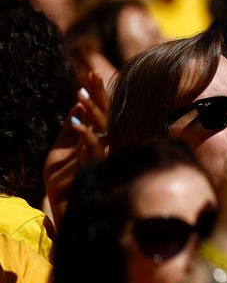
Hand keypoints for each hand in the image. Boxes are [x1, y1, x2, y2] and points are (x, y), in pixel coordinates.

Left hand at [44, 73, 108, 228]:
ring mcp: (102, 153)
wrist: (74, 208)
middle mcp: (105, 142)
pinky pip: (91, 147)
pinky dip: (84, 135)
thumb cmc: (68, 181)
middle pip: (104, 113)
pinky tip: (75, 123)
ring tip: (78, 94)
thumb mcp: (65, 149)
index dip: (96, 91)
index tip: (90, 73)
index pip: (101, 109)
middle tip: (91, 74)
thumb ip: (73, 129)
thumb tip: (76, 108)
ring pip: (100, 127)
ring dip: (90, 110)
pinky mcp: (95, 165)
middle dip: (98, 93)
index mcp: (101, 137)